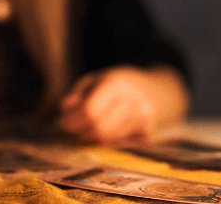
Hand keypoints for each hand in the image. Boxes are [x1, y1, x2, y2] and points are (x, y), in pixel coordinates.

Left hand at [58, 65, 187, 144]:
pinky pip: (117, 143)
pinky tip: (105, 127)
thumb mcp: (97, 78)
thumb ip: (78, 92)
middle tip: (71, 127)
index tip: (61, 121)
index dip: (72, 120)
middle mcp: (133, 101)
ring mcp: (143, 119)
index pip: (90, 110)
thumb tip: (64, 109)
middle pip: (98, 127)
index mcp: (117, 83)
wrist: (159, 91)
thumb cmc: (121, 83)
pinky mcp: (147, 134)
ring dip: (90, 135)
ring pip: (106, 139)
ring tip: (86, 126)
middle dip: (79, 130)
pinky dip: (105, 138)